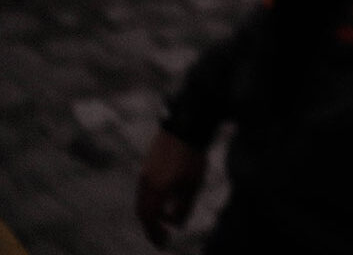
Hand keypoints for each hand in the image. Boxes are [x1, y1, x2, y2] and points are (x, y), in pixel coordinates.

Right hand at [136, 129, 207, 248]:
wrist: (186, 127)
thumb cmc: (192, 157)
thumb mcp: (193, 185)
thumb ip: (184, 206)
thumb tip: (176, 223)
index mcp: (156, 189)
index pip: (150, 218)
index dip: (155, 233)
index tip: (163, 243)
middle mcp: (146, 183)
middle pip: (143, 211)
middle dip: (151, 225)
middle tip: (162, 235)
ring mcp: (145, 172)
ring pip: (143, 199)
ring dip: (152, 212)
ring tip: (167, 216)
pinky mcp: (148, 164)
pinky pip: (146, 189)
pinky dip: (153, 199)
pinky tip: (166, 199)